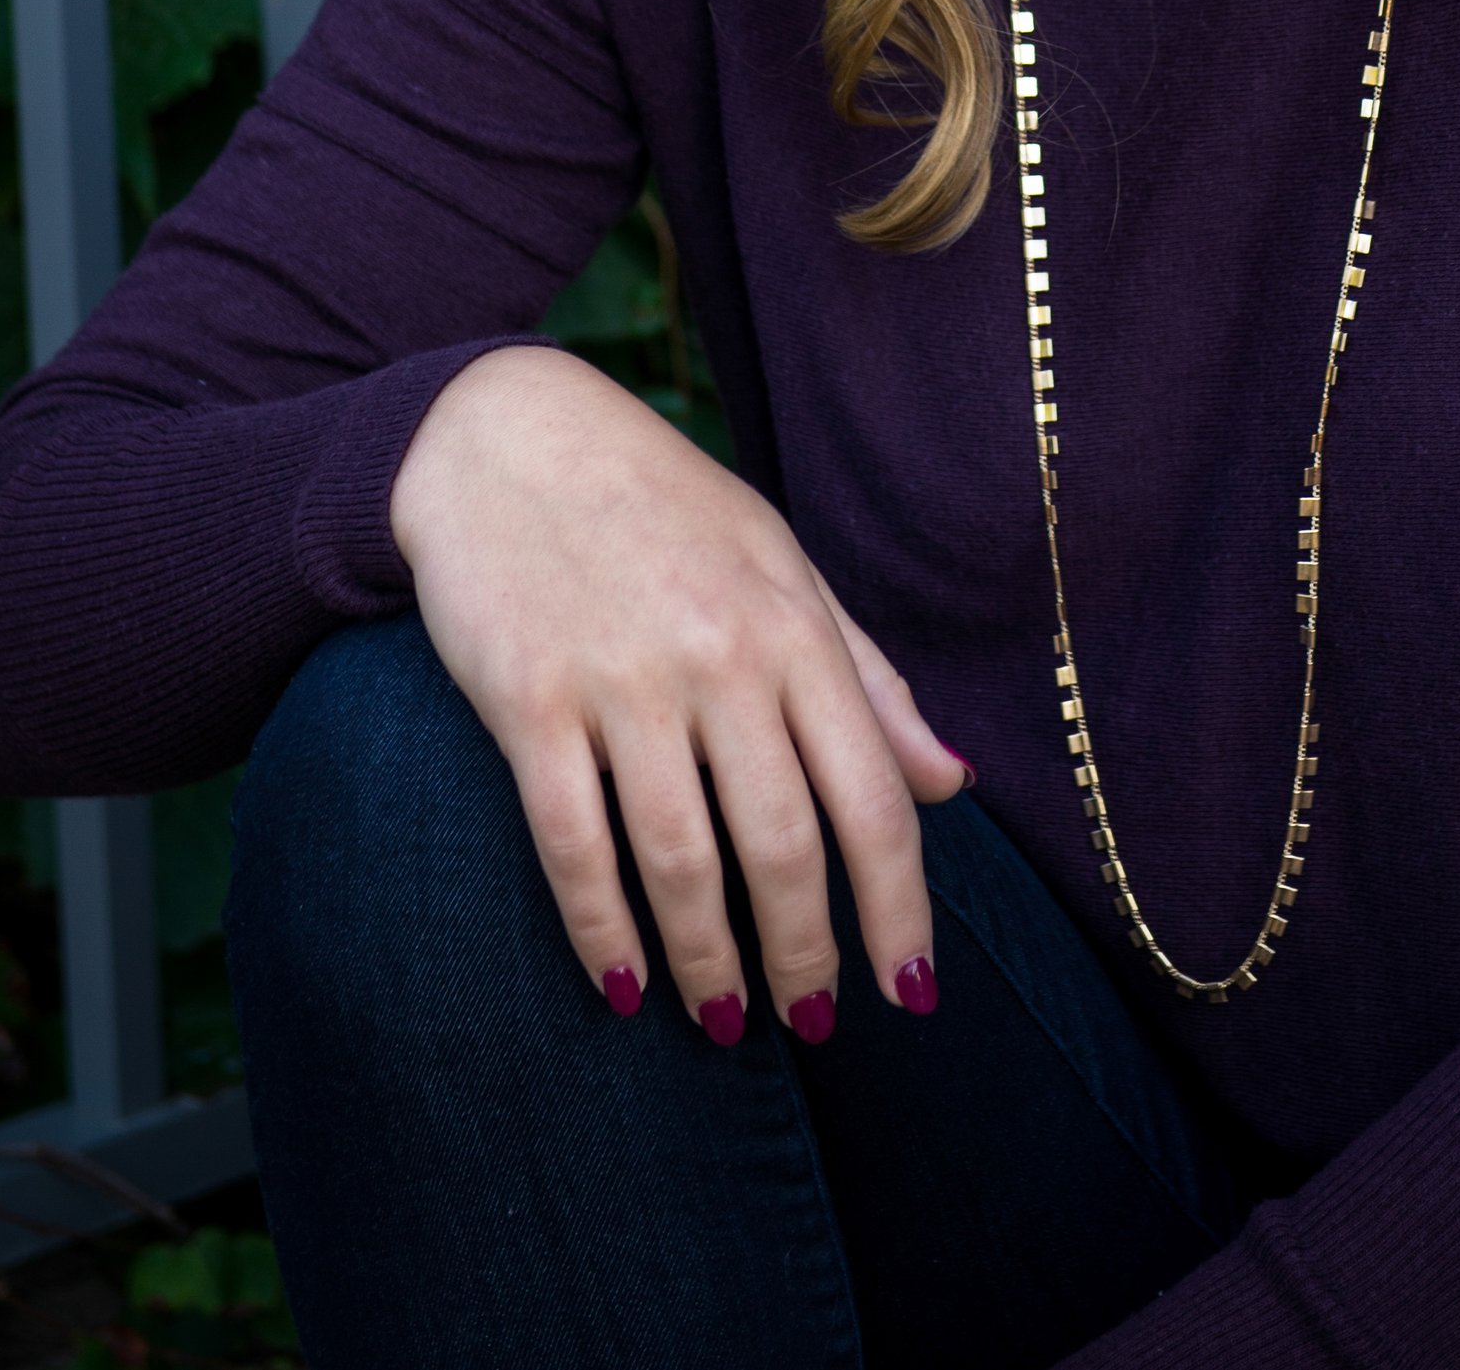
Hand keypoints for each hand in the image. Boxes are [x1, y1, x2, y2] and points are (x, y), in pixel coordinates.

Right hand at [389, 346, 967, 1036]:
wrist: (507, 436)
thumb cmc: (661, 508)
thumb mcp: (780, 567)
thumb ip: (865, 679)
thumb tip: (953, 784)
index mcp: (793, 627)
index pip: (873, 797)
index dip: (899, 908)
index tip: (911, 990)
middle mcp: (719, 658)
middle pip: (783, 846)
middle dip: (805, 955)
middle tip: (811, 1024)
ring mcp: (620, 681)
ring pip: (680, 862)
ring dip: (709, 963)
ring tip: (725, 1022)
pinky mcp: (528, 702)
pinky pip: (572, 844)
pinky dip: (602, 931)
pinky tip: (625, 985)